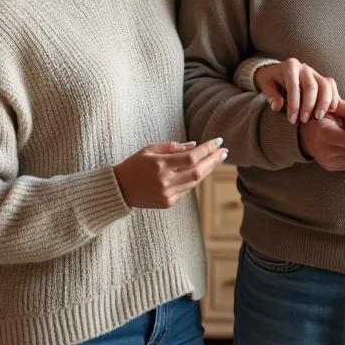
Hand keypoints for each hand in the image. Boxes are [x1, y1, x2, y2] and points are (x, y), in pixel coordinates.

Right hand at [113, 138, 227, 208]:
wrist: (119, 190)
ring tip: (217, 159)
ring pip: (195, 182)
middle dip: (214, 160)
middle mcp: (165, 181)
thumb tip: (193, 145)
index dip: (206, 149)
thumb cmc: (133, 165)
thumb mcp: (149, 150)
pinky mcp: (169, 203)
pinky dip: (195, 179)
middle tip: (225, 151)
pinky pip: (187, 190)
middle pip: (198, 171)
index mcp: (159, 165)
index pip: (191, 157)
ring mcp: (168, 194)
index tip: (218, 141)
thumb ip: (171, 147)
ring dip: (208, 170)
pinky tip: (201, 171)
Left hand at [255, 58, 339, 124]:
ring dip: (324, 102)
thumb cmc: (271, 79)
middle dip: (309, 105)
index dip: (294, 104)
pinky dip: (333, 97)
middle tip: (304, 120)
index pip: (293, 86)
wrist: (277, 71)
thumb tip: (277, 107)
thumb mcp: (265, 84)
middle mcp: (304, 68)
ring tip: (318, 117)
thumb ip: (270, 95)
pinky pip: (331, 85)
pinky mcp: (322, 78)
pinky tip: (331, 110)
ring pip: (325, 85)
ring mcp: (315, 72)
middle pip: (311, 86)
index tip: (292, 119)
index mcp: (289, 67)